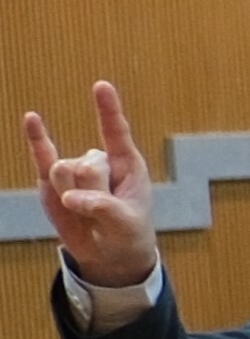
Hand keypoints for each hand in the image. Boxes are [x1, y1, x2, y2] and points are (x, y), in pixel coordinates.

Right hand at [28, 78, 154, 296]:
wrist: (108, 252)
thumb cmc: (127, 233)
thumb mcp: (126, 224)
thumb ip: (104, 208)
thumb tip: (71, 198)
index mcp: (127, 164)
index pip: (116, 132)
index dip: (108, 109)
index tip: (101, 85)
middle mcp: (99, 160)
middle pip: (87, 166)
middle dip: (92, 194)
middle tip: (103, 214)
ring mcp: (74, 169)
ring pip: (63, 173)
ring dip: (71, 197)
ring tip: (86, 212)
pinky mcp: (52, 181)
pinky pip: (42, 156)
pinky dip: (36, 138)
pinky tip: (32, 118)